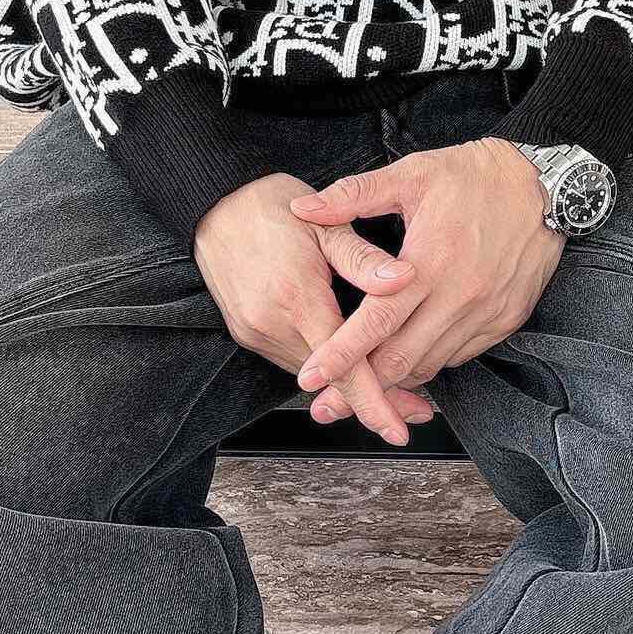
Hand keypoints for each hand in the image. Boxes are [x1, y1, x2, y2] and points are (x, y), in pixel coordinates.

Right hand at [193, 172, 435, 446]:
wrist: (215, 204)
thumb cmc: (274, 208)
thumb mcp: (327, 227)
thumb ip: (364, 259)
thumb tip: (406, 279)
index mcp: (297, 297)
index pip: (343, 367)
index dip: (374, 402)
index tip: (399, 429)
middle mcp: (272, 324)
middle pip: (331, 381)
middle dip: (373, 399)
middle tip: (416, 410)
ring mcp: (255, 332)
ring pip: (312, 375)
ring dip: (347, 385)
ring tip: (394, 389)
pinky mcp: (247, 333)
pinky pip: (294, 360)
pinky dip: (324, 368)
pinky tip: (350, 364)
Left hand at [285, 138, 563, 410]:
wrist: (544, 184)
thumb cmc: (475, 176)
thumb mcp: (411, 174)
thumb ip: (352, 196)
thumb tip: (302, 209)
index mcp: (427, 264)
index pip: (375, 324)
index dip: (340, 355)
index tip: (310, 377)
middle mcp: (457, 297)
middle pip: (400, 361)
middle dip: (360, 386)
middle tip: (329, 401)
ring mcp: (484, 314)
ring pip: (430, 366)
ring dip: (395, 380)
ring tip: (365, 387)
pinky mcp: (505, 321)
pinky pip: (459, 356)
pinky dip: (430, 362)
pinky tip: (411, 357)